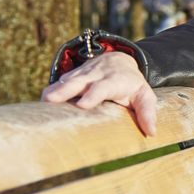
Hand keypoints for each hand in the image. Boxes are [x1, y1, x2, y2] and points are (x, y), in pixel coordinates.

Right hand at [41, 51, 157, 136]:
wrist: (121, 60)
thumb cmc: (133, 85)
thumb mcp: (145, 96)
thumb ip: (147, 112)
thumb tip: (151, 133)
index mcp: (115, 80)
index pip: (103, 87)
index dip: (93, 94)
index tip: (82, 105)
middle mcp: (97, 74)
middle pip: (80, 81)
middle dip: (66, 90)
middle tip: (51, 101)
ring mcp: (84, 73)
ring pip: (68, 79)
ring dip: (55, 89)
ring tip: (43, 101)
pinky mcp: (75, 74)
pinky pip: (62, 81)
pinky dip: (52, 89)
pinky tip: (42, 100)